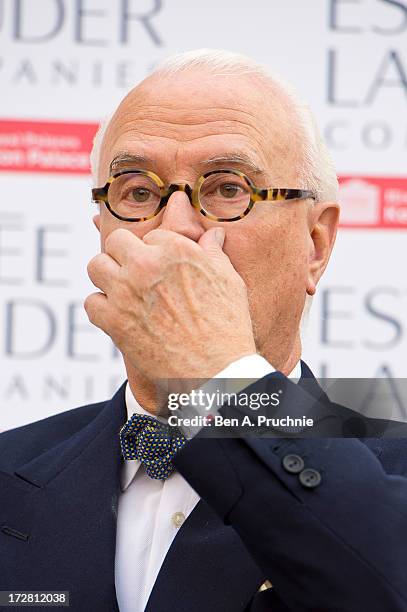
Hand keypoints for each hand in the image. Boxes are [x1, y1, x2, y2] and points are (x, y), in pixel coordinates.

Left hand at [85, 227, 255, 381]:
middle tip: (136, 274)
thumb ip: (214, 253)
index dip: (157, 252)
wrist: (217, 370)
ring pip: (96, 266)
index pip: (151, 235)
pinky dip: (102, 309)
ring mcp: (126, 292)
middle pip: (116, 241)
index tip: (162, 269)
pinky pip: (91, 302)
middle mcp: (146, 265)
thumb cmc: (227, 325)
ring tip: (122, 291)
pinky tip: (119, 316)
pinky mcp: (114, 321)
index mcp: (175, 249)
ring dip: (107, 277)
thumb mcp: (229, 281)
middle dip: (125, 255)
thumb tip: (214, 234)